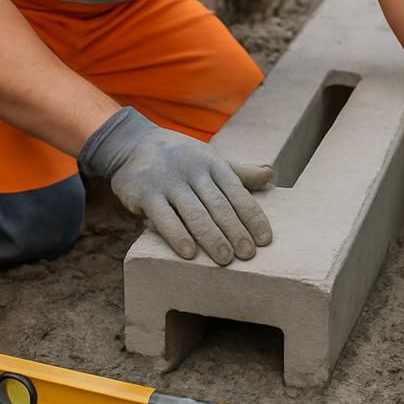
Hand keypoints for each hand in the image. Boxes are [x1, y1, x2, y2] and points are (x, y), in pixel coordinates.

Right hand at [78, 107, 272, 264]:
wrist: (132, 143)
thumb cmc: (180, 157)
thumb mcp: (209, 159)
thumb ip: (239, 172)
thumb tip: (271, 174)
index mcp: (212, 163)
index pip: (237, 192)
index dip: (252, 216)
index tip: (265, 240)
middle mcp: (192, 171)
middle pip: (218, 205)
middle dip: (235, 231)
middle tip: (248, 255)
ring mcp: (168, 181)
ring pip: (194, 212)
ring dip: (212, 237)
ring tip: (226, 260)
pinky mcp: (144, 192)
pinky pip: (163, 217)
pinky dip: (177, 235)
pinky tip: (189, 253)